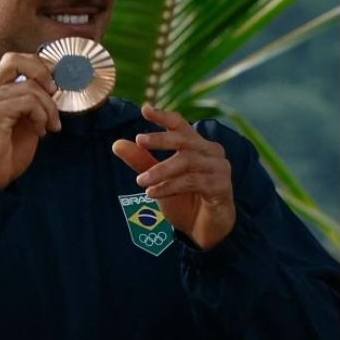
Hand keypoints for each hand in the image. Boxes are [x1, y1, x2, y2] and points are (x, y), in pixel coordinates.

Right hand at [0, 53, 60, 188]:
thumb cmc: (6, 152)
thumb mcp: (24, 120)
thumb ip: (33, 101)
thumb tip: (55, 85)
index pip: (13, 60)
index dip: (39, 66)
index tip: (55, 84)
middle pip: (16, 60)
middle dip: (43, 73)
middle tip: (55, 93)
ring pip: (31, 87)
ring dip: (49, 108)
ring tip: (49, 126)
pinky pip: (28, 102)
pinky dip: (42, 115)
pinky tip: (40, 131)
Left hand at [111, 105, 236, 249]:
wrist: (205, 230)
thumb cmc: (185, 202)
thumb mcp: (159, 180)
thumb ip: (142, 162)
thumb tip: (117, 144)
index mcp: (197, 146)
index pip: (180, 125)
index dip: (164, 117)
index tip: (145, 109)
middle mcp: (211, 152)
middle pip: (185, 139)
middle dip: (161, 139)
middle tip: (139, 141)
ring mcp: (219, 168)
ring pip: (187, 161)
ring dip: (161, 170)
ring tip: (141, 181)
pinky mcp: (221, 186)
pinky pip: (193, 182)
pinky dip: (170, 186)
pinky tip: (153, 193)